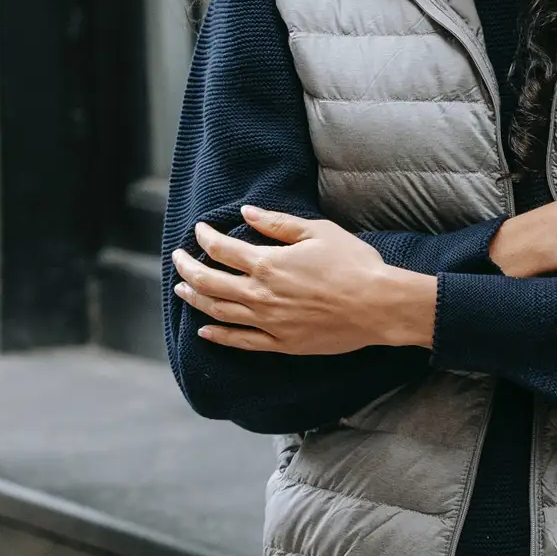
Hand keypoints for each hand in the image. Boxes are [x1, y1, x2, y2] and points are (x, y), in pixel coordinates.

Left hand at [171, 206, 436, 354]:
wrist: (379, 306)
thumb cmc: (353, 264)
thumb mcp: (317, 232)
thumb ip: (277, 223)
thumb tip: (246, 212)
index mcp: (268, 263)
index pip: (221, 249)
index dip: (204, 238)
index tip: (198, 231)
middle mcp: (260, 294)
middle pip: (209, 282)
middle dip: (188, 268)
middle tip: (177, 259)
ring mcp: (268, 322)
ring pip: (218, 311)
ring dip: (195, 299)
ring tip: (181, 290)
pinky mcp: (281, 343)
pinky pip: (240, 342)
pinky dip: (218, 335)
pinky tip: (204, 330)